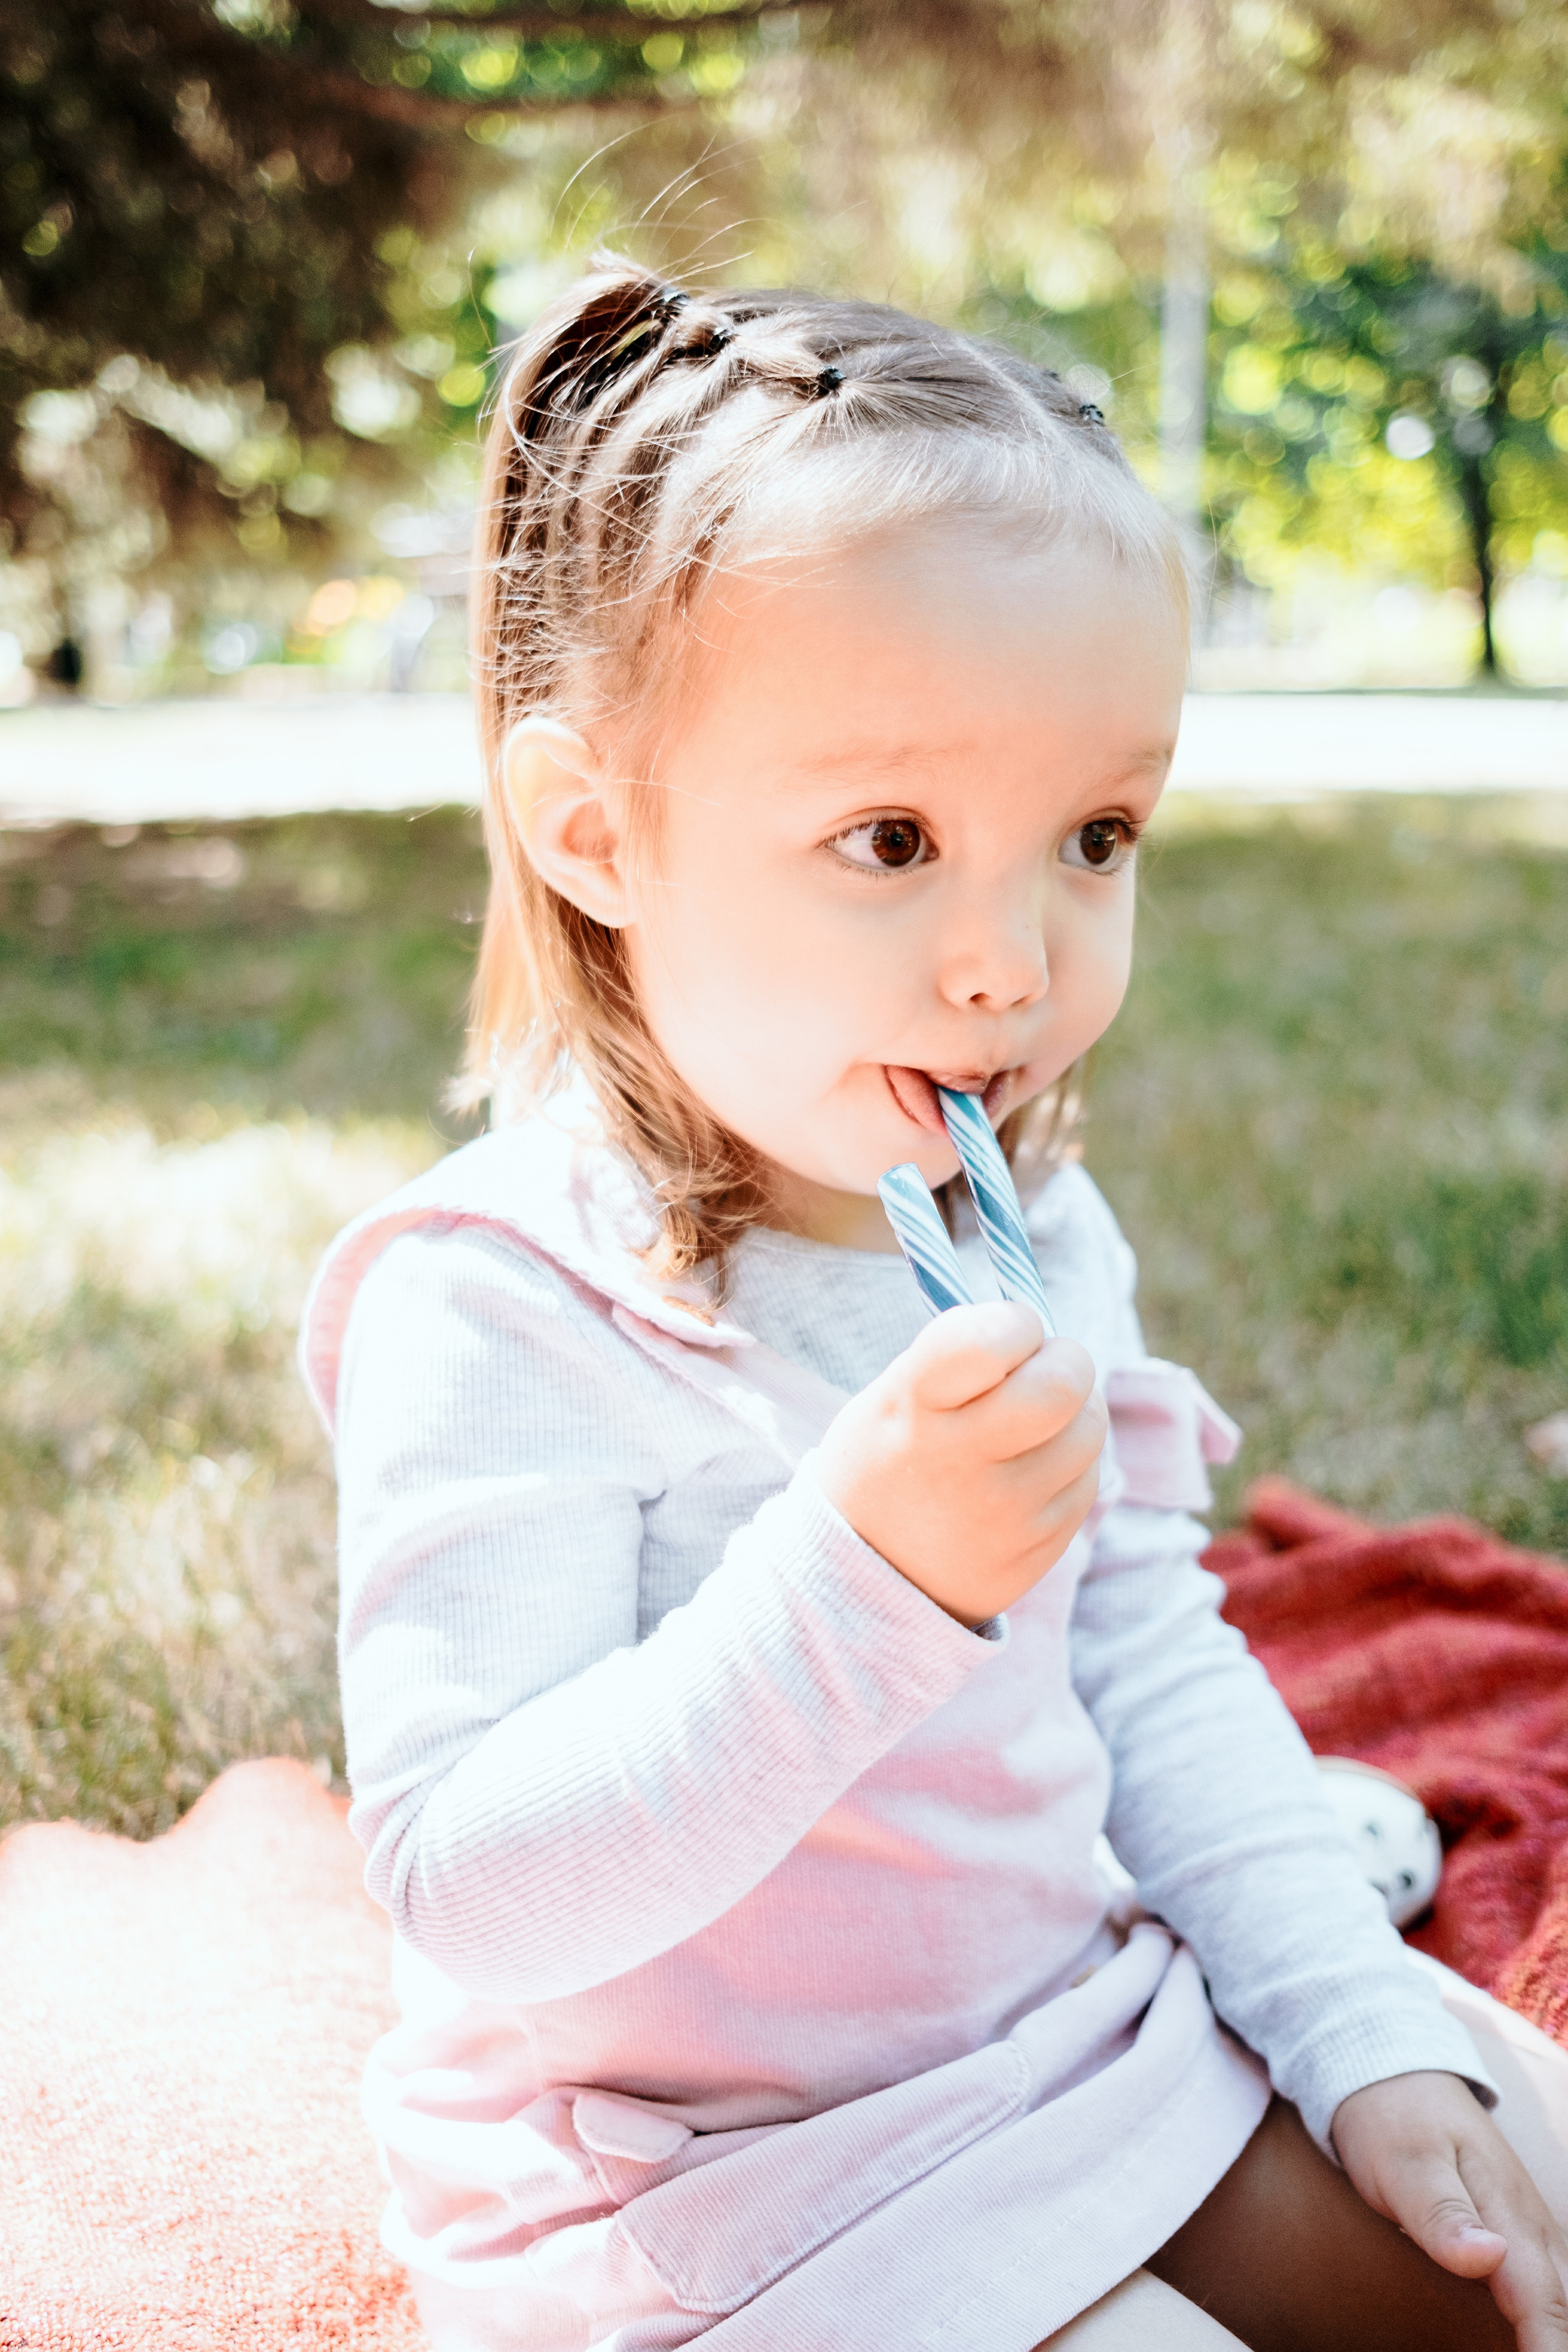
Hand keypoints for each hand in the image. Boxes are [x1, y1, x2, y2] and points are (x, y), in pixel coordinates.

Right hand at [813, 1301, 1104, 1626]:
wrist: (863, 1578)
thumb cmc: (887, 1461)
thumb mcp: (889, 1397)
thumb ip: (958, 1355)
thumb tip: (1040, 1327)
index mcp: (914, 1408)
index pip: (990, 1340)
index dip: (1017, 1321)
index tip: (1013, 1329)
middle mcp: (959, 1463)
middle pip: (1062, 1386)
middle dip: (1067, 1359)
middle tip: (1048, 1364)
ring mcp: (1003, 1515)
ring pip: (1089, 1430)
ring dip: (1076, 1411)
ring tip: (1038, 1422)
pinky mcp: (1037, 1552)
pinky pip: (1087, 1483)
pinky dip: (1070, 1464)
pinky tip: (1033, 1470)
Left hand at [1333, 2069, 1567, 2351]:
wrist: (1393, 2074)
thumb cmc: (1392, 2122)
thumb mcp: (1405, 2162)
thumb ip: (1443, 2213)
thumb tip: (1491, 2257)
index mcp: (1508, 2211)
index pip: (1542, 2302)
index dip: (1548, 2349)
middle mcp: (1528, 2223)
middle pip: (1560, 2305)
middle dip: (1555, 2342)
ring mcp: (1524, 2226)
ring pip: (1557, 2294)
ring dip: (1551, 2328)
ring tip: (1536, 2349)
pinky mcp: (1511, 2229)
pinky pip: (1541, 2282)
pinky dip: (1542, 2313)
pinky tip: (1529, 2333)